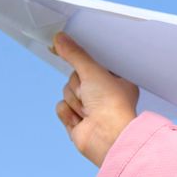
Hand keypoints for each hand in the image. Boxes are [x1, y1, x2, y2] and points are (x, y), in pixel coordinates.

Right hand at [52, 31, 139, 167]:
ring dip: (75, 100)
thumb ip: (75, 54)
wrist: (107, 137)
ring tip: (89, 111)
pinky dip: (68, 113)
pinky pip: (61, 107)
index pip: (93, 63)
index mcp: (116, 81)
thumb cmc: (112, 106)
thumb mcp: (93, 71)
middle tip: (90, 94)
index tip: (66, 46)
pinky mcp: (77, 121)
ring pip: (67, 92)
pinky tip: (81, 121)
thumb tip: (60, 39)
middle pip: (75, 77)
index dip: (81, 58)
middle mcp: (104, 94)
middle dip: (79, 85)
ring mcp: (90, 108)